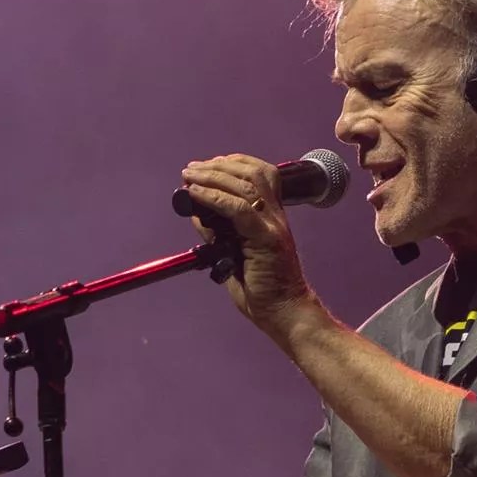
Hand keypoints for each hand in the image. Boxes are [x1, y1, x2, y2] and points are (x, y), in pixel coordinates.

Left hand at [176, 152, 327, 345]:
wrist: (286, 313)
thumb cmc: (263, 290)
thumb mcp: (234, 255)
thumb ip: (219, 233)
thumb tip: (198, 213)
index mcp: (271, 217)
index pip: (260, 173)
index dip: (232, 163)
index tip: (206, 165)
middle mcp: (275, 216)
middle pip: (251, 173)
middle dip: (217, 166)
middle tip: (190, 169)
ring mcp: (272, 226)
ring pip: (244, 185)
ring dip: (212, 177)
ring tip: (190, 177)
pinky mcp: (266, 240)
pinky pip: (238, 210)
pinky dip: (213, 198)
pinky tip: (196, 195)